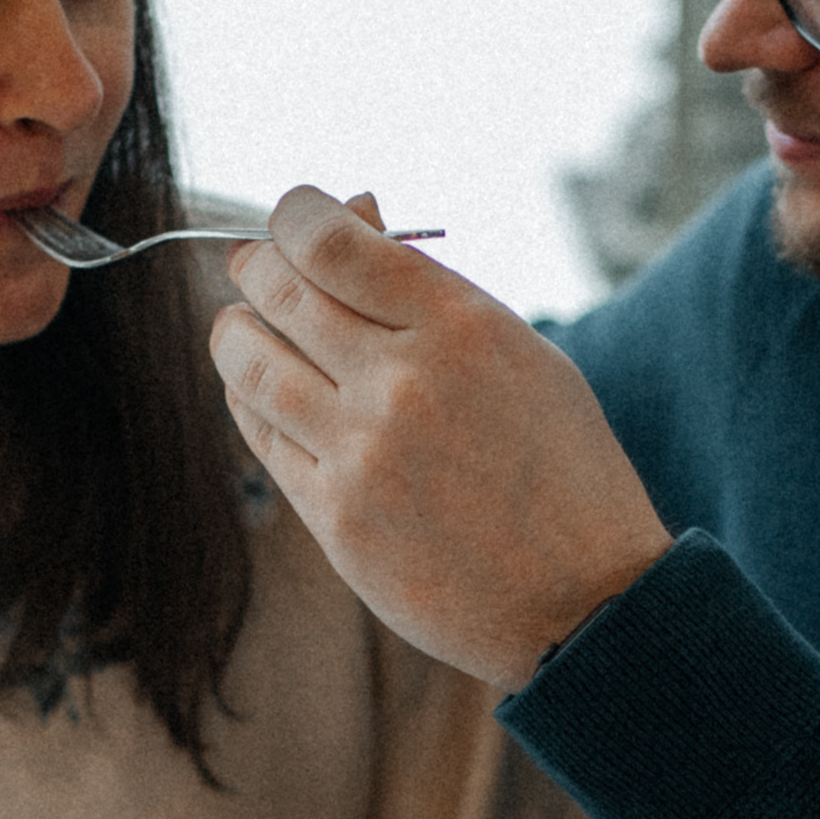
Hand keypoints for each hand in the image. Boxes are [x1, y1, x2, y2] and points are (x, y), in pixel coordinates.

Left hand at [210, 186, 672, 687]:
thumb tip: (355, 215)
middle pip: (277, 291)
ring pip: (248, 363)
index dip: (292, 215)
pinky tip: (269, 394)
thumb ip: (433, 291)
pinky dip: (251, 401)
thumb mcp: (522, 355)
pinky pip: (260, 436)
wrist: (583, 603)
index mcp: (461, 326)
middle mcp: (403, 383)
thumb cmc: (561, 469)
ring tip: (247, 328)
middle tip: (258, 268)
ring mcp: (362, 455)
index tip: (293, 220)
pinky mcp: (335, 519)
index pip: (328, 240)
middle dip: (256, 267)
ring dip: (236, 332)